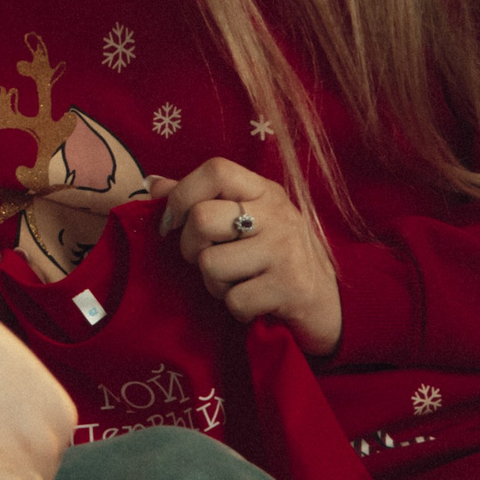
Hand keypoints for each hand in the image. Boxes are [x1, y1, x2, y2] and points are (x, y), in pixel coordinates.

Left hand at [158, 158, 341, 355]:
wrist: (328, 304)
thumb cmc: (275, 259)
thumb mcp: (246, 220)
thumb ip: (200, 200)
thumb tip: (151, 183)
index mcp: (264, 191)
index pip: (215, 170)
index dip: (181, 195)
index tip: (172, 223)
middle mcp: (278, 215)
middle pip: (201, 219)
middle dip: (190, 248)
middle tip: (207, 260)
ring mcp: (285, 250)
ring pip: (210, 264)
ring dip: (215, 285)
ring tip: (238, 283)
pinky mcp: (290, 287)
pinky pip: (233, 300)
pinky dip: (236, 309)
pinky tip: (255, 304)